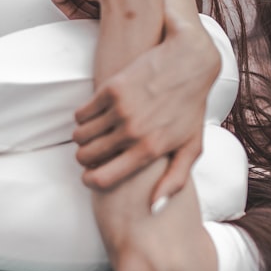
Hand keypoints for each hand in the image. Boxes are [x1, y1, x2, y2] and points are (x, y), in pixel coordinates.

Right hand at [72, 13, 220, 203]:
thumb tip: (153, 208)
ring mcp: (121, 110)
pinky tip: (93, 116)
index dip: (91, 181)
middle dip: (84, 158)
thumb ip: (174, 181)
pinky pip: (81, 113)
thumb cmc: (190, 108)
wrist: (188, 62)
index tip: (90, 177)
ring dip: (82, 137)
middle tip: (90, 152)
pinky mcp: (111, 89)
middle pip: (86, 157)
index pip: (103, 179)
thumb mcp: (191, 147)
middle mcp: (133, 132)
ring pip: (79, 135)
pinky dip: (82, 117)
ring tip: (92, 134)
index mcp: (150, 151)